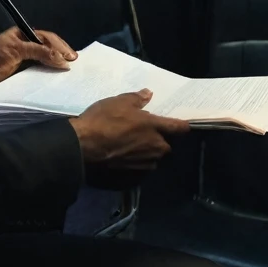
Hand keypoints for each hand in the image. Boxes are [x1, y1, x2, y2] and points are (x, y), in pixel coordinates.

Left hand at [0, 27, 75, 92]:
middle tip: (75, 62)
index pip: (46, 38)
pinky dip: (49, 72)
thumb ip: (37, 50)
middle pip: (48, 47)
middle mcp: (25, 46)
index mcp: (22, 35)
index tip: (69, 57)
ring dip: (57, 62)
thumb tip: (60, 57)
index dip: (59, 46)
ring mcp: (24, 60)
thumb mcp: (13, 50)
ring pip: (45, 58)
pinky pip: (39, 71)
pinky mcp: (22, 74)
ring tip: (70, 69)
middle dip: (62, 52)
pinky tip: (57, 76)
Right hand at [70, 89, 190, 170]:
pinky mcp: (133, 172)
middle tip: (150, 132)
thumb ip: (137, 99)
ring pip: (155, 156)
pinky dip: (139, 160)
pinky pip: (143, 165)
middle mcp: (154, 146)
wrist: (84, 146)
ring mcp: (144, 161)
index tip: (184, 124)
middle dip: (162, 139)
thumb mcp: (119, 102)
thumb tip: (148, 94)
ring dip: (150, 151)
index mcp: (154, 127)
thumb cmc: (103, 120)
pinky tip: (128, 155)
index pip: (179, 128)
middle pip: (167, 145)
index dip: (183, 125)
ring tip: (137, 144)